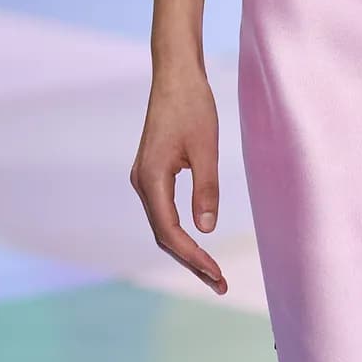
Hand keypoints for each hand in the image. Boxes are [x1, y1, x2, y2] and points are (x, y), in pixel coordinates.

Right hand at [131, 65, 225, 293]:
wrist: (175, 76)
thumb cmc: (193, 106)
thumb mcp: (206, 148)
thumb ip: (206, 189)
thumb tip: (205, 229)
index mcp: (151, 178)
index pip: (170, 231)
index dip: (194, 256)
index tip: (216, 274)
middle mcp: (141, 182)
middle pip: (163, 236)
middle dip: (191, 262)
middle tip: (220, 285)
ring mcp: (144, 179)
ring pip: (162, 227)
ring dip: (186, 251)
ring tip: (213, 274)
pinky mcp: (152, 174)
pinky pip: (163, 213)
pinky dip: (180, 233)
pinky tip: (198, 245)